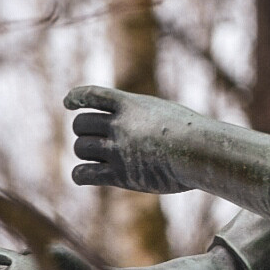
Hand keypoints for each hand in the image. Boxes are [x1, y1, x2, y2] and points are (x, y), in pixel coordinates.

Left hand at [64, 85, 191, 194]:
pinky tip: (85, 175)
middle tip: (94, 140)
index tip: (68, 102)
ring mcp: (118, 149)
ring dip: (86, 153)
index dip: (77, 97)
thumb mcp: (168, 115)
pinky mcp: (120, 174)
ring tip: (99, 159)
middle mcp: (119, 124)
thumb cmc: (195, 134)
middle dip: (84, 132)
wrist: (200, 151)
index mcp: (131, 104)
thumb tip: (140, 131)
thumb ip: (148, 118)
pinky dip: (81, 174)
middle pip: (80, 124)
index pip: (92, 94)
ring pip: (81, 148)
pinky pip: (84, 173)